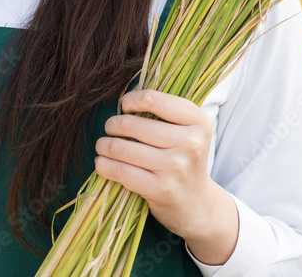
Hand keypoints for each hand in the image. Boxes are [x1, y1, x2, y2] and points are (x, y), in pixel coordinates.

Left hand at [94, 88, 238, 265]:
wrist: (197, 204)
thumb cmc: (184, 158)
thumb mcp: (187, 128)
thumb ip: (164, 109)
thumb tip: (124, 97)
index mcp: (198, 121)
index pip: (151, 99)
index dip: (130, 100)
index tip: (124, 106)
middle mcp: (191, 143)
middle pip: (131, 124)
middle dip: (112, 124)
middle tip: (110, 128)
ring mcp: (176, 168)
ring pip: (121, 148)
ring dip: (104, 145)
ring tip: (103, 145)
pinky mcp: (161, 190)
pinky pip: (120, 171)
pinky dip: (104, 165)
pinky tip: (102, 163)